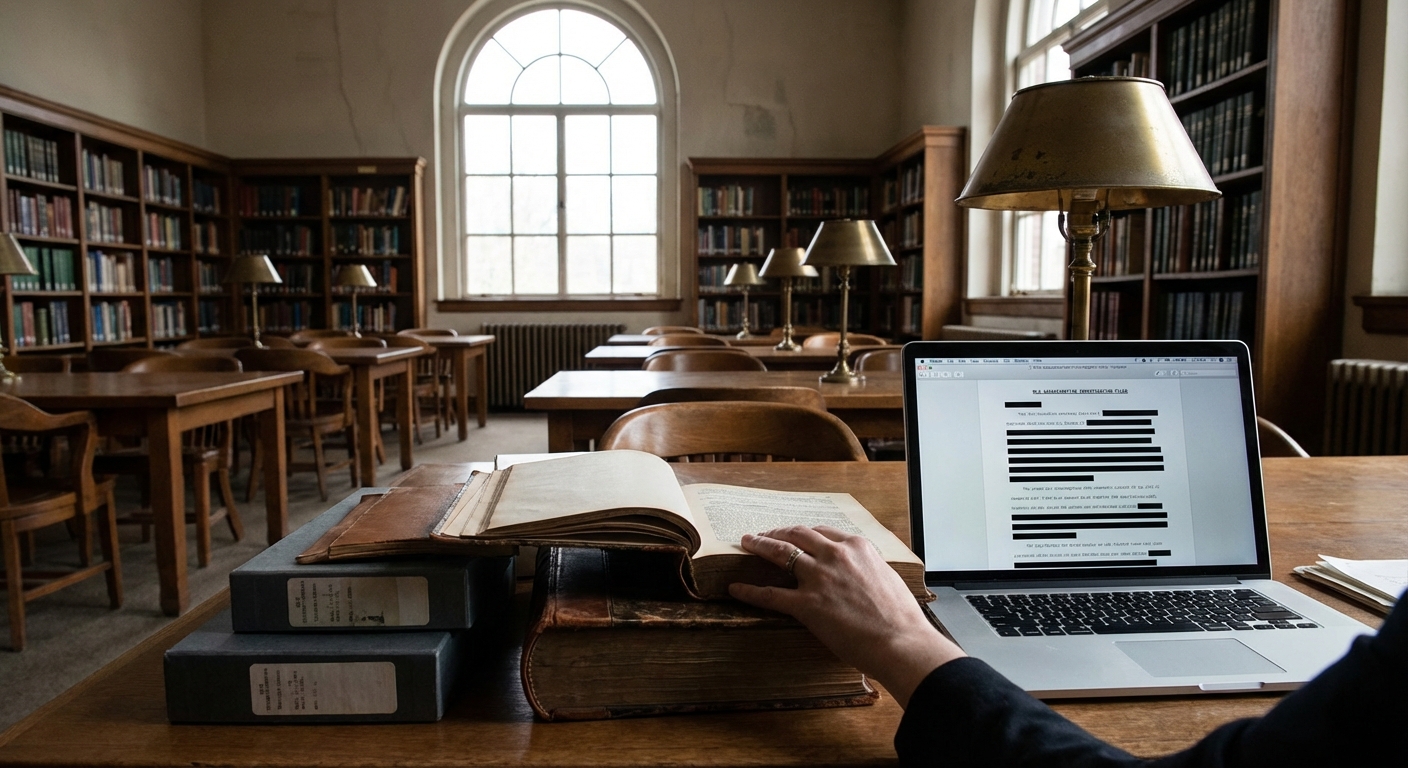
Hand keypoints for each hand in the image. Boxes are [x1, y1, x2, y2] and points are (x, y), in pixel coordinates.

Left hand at [729, 525, 965, 707]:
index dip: (804, 532)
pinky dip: (749, 591)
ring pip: (780, 553)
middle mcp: (835, 555)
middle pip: (797, 534)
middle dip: (778, 531)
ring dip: (760, 545)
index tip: (795, 534)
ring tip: (747, 543)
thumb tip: (861, 574)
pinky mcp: (806, 604)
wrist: (901, 641)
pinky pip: (769, 594)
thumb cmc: (901, 618)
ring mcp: (818, 578)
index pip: (823, 532)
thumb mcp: (887, 578)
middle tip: (765, 534)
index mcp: (857, 547)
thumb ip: (868, 570)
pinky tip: (736, 589)